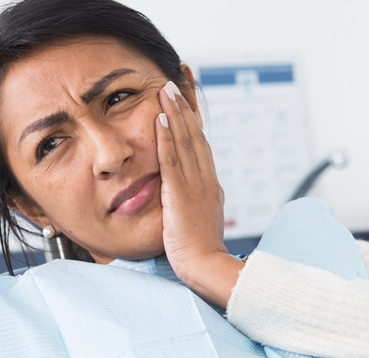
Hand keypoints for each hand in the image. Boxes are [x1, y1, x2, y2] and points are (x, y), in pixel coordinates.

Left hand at [155, 80, 241, 306]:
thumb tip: (186, 194)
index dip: (193, 119)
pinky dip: (166, 137)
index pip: (201, 143)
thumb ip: (193, 202)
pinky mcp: (180, 194)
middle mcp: (206, 178)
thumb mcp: (199, 220)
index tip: (186, 97)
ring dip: (175, 112)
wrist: (206, 267)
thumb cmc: (200, 253)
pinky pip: (172, 160)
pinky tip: (159, 118)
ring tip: (165, 88)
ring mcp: (195, 184)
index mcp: (210, 184)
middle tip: (177, 79)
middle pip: (196, 133)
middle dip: (185, 105)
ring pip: (185, 140)